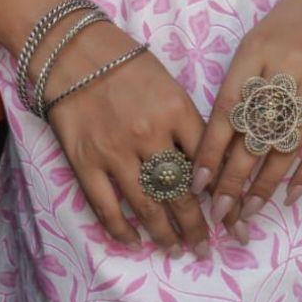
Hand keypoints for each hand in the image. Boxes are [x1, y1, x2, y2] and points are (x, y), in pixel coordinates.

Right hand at [39, 19, 213, 258]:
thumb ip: (186, 123)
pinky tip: (134, 242)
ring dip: (165, 234)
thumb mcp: (168, 84)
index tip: (226, 213)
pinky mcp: (86, 163)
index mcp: (175, 109)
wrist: (74, 51)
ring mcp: (116, 151)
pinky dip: (121, 231)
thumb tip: (205, 166)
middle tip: (205, 247)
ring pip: (148, 206)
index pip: (205, 161)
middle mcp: (149, 134)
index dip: (218, 192)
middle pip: (180, 191)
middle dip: (196, 225)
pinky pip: (107, 208)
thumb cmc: (126, 63)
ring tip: (177, 250)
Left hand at [190, 0, 301, 237]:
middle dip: (234, 178)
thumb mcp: (258, 38)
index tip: (196, 183)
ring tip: (251, 209)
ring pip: (288, 143)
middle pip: (255, 133)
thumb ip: (241, 81)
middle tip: (221, 212)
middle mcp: (286, 66)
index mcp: (256, 50)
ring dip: (268, 182)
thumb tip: (218, 138)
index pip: (227, 110)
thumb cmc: (295, 18)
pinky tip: (292, 193)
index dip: (211, 150)